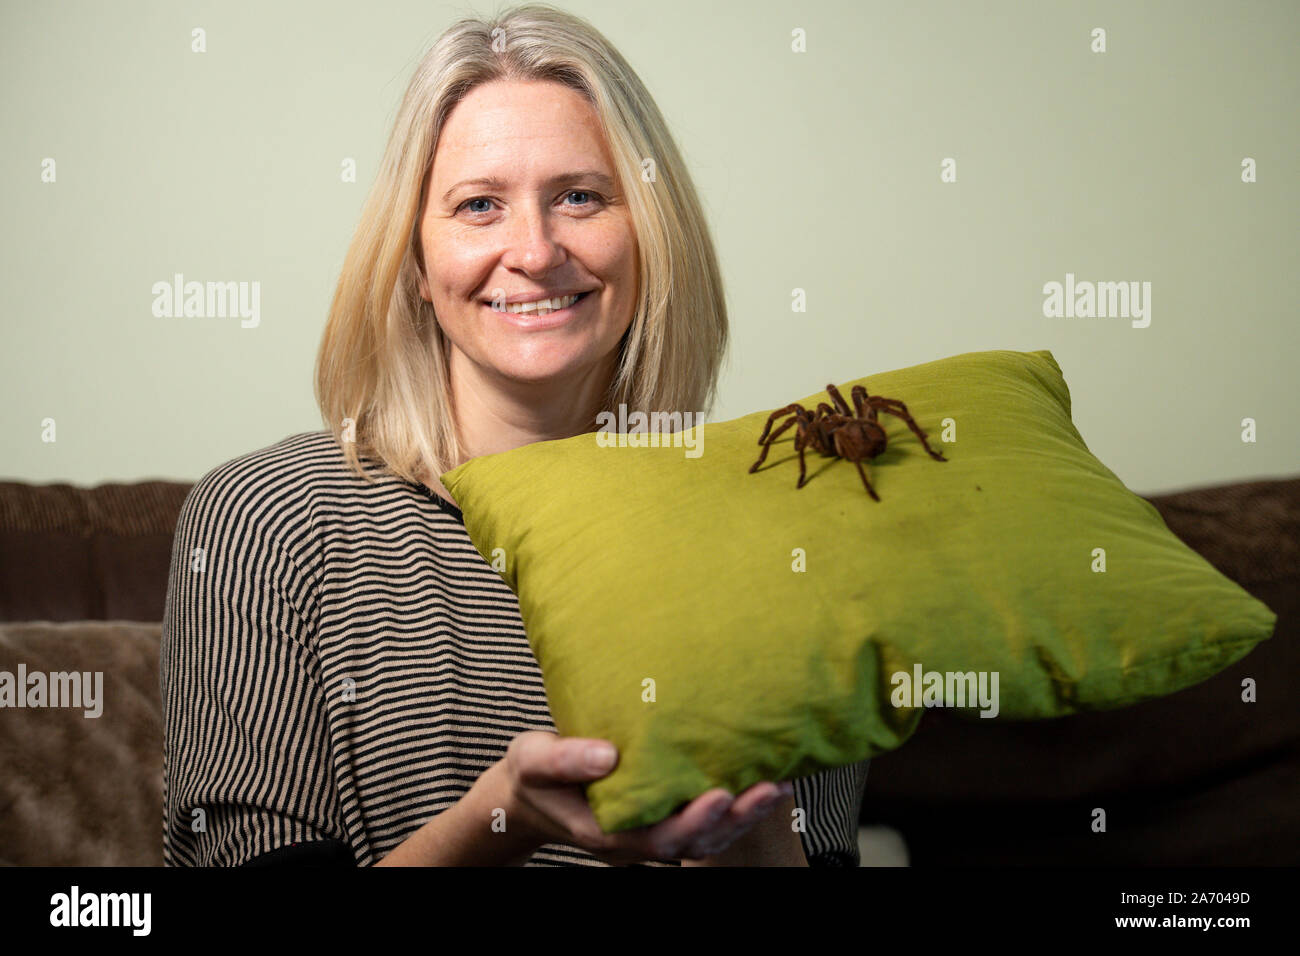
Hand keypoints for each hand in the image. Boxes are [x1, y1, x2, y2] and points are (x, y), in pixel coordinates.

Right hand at [494, 730, 793, 864]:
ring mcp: (650, 830)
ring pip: (706, 836)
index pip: (660, 836)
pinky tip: (759, 776)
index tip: (720, 794)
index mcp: (608, 832)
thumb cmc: (532, 776)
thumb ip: (566, 759)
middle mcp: (636, 839)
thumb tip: (608, 754)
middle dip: (736, 819)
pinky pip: (703, 818)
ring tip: (780, 785)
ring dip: (744, 815)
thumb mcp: (534, 761)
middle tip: (772, 789)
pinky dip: (734, 804)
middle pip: (696, 841)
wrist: (529, 793)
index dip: (694, 821)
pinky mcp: (660, 814)